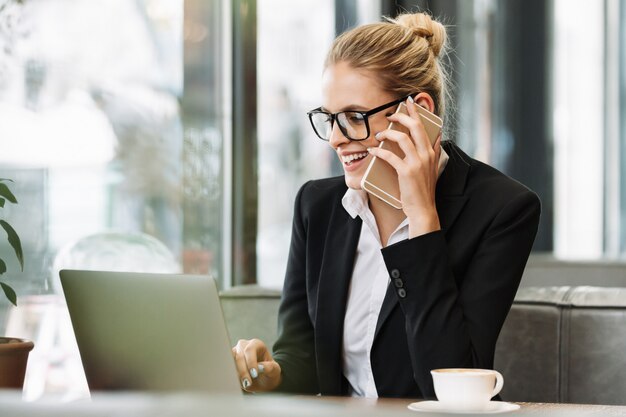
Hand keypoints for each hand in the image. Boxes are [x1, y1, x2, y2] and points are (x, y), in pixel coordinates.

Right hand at [232, 338, 281, 391]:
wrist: (263, 381)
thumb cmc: (269, 374)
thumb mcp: (275, 371)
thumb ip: (270, 367)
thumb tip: (260, 367)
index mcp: (256, 344)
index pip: (250, 350)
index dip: (251, 362)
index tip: (254, 374)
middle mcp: (243, 346)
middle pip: (239, 356)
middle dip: (243, 371)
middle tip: (248, 383)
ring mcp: (235, 353)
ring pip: (230, 362)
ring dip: (236, 374)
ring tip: (243, 384)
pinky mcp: (229, 362)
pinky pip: (226, 368)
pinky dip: (231, 376)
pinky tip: (236, 383)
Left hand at [367, 97, 441, 236]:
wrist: (423, 209)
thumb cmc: (423, 189)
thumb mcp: (432, 168)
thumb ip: (434, 152)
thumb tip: (437, 138)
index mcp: (431, 152)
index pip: (425, 127)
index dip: (416, 113)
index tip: (409, 102)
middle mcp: (426, 154)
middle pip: (415, 127)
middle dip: (402, 117)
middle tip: (390, 115)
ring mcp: (417, 163)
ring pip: (402, 138)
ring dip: (388, 133)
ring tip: (379, 134)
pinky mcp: (407, 172)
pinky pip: (390, 156)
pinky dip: (379, 151)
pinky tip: (372, 150)